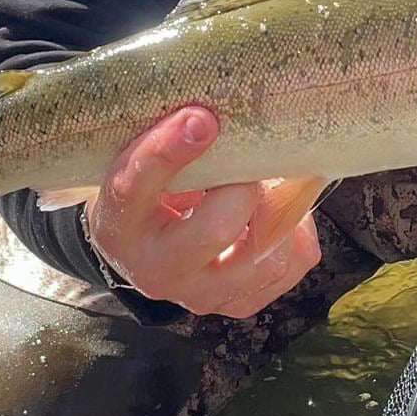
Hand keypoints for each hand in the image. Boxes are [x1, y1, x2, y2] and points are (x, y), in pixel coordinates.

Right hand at [86, 106, 320, 317]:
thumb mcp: (135, 168)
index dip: (169, 150)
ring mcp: (201, 295)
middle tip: (246, 165)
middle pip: (215, 228)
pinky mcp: (238, 304)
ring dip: (277, 213)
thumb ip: (167, 143)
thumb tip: (216, 111)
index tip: (201, 118)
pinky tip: (276, 213)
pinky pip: (292, 264)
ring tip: (267, 188)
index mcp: (120, 225)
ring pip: (264, 257)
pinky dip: (296, 232)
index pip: (136, 185)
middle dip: (242, 187)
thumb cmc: (145, 195)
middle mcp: (158, 269)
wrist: (141, 253)